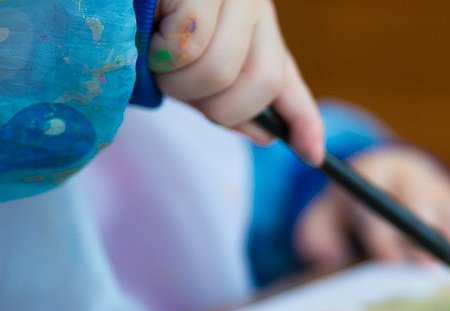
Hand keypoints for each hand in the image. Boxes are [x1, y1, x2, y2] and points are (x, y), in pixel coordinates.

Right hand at [149, 0, 323, 163]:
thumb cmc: (135, 22)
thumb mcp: (186, 64)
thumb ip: (226, 96)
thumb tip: (266, 136)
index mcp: (253, 21)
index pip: (286, 76)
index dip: (303, 120)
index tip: (313, 155)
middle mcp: (252, 1)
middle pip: (262, 84)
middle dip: (213, 105)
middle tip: (175, 82)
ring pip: (219, 71)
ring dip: (175, 79)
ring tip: (152, 50)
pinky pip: (189, 45)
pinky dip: (159, 50)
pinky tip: (146, 26)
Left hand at [293, 146, 449, 271]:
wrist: (381, 174)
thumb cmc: (347, 213)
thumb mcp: (321, 219)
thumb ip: (316, 239)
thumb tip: (327, 258)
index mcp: (371, 180)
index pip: (377, 208)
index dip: (381, 235)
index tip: (386, 258)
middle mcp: (407, 181)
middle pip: (418, 208)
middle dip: (421, 234)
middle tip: (425, 261)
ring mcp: (437, 191)